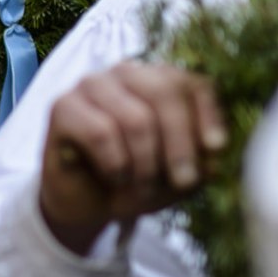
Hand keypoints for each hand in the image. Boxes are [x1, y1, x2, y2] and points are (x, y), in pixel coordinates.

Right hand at [38, 62, 226, 253]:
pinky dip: (115, 165)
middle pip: (164, 91)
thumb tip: (215, 151)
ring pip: (135, 118)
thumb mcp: (178, 175)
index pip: (189, 81)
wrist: (85, 204)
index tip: (215, 149)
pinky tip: (114, 178)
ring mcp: (91, 85)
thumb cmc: (136, 180)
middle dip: (180, 143)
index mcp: (158, 80)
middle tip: (183, 181)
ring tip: (143, 189)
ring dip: (145, 164)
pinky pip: (100, 133)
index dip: (207, 114)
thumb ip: (201, 160)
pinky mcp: (62, 106)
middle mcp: (125, 73)